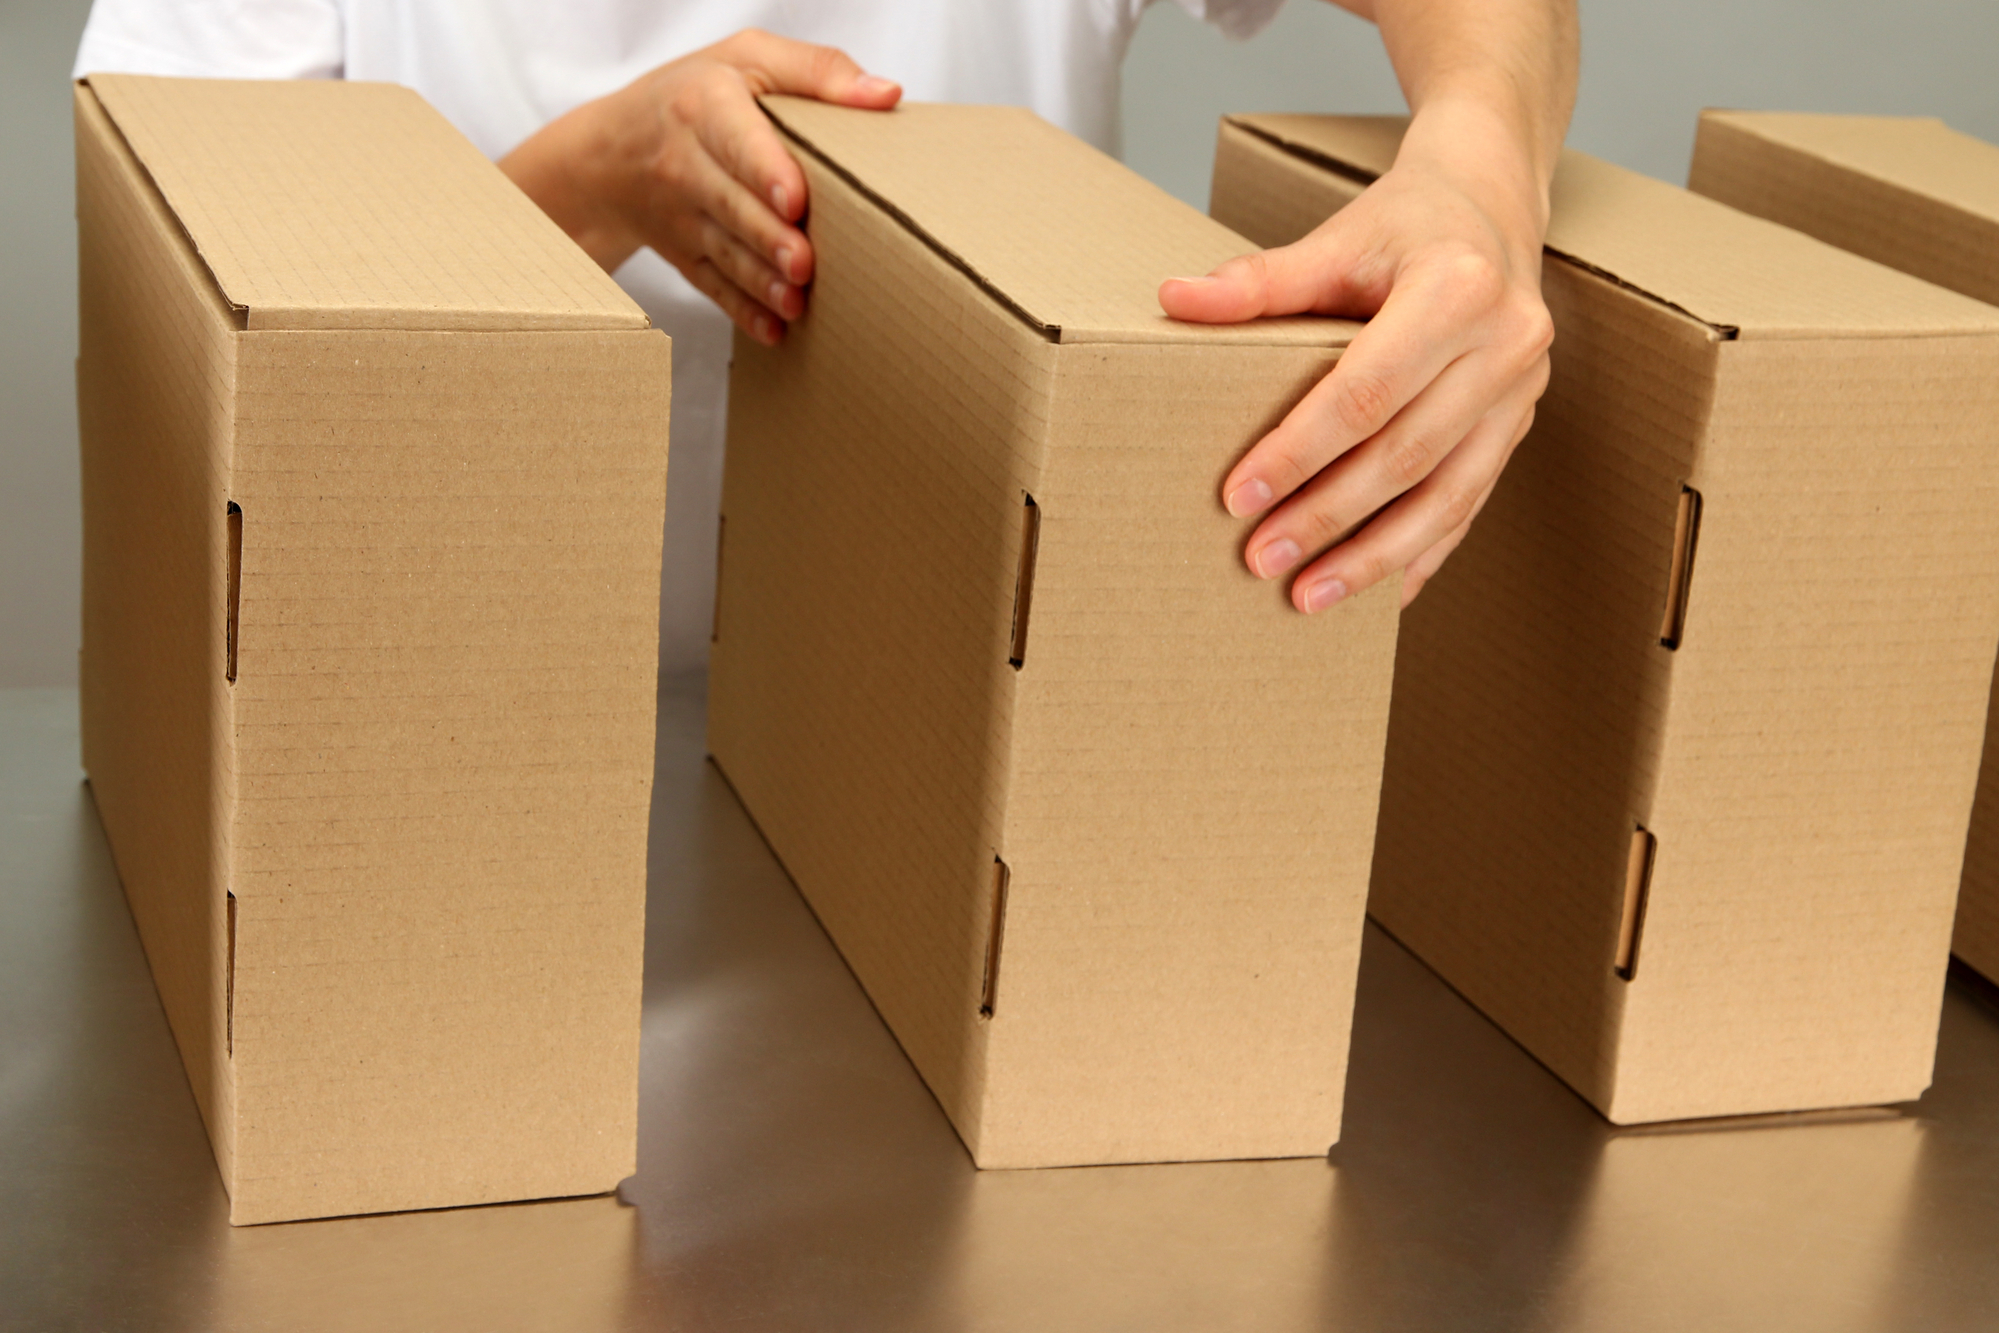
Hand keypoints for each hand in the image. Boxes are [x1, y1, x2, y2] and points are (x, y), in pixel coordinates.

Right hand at [500, 29, 900, 345]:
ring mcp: (681, 216)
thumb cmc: (696, 95)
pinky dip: (742, 311)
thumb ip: (818, 71)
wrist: (613, 148)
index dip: (764, 170)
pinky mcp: (683, 255)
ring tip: (796, 303)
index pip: (735, 139)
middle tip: (805, 263)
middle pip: (730, 204)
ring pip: (723, 251)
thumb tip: (886, 95)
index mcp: (705, 105)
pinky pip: (710, 286)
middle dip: (768, 237)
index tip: (795, 199)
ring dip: (760, 282)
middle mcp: (685, 163)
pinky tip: (774, 331)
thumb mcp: (749, 58)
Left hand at [1159, 103, 1554, 610]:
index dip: (1300, 450)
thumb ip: (1260, 280)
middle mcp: (1506, 343)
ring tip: (1309, 596)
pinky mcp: (1521, 424)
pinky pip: (1472, 501)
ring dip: (1376, 556)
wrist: (1488, 210)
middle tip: (1260, 561)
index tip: (1239, 496)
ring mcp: (1523, 392)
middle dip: (1329, 517)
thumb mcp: (1336, 238)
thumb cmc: (1403, 227)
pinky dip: (1423, 551)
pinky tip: (1382, 592)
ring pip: (1448, 494)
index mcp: (1457, 290)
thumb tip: (1175, 298)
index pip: (1366, 390)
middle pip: (1405, 453)